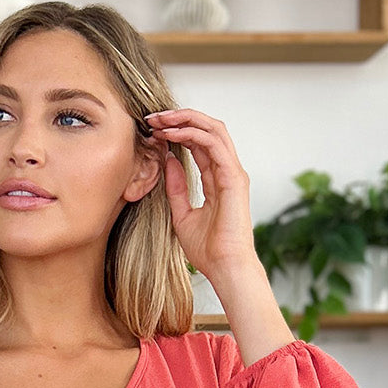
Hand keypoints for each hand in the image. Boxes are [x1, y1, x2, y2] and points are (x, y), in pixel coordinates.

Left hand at [145, 107, 259, 286]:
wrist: (225, 268)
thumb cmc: (209, 251)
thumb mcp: (182, 215)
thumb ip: (176, 188)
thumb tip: (168, 160)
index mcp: (217, 180)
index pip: (199, 143)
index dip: (176, 132)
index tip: (153, 132)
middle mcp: (227, 171)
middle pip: (207, 129)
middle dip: (179, 118)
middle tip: (154, 118)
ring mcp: (233, 172)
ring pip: (213, 129)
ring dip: (185, 119)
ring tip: (161, 120)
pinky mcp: (234, 177)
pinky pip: (213, 143)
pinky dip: (192, 133)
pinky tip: (172, 134)